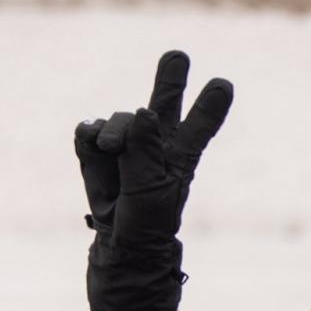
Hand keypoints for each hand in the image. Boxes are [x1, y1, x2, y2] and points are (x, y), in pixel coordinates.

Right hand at [76, 50, 233, 310]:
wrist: (116, 254)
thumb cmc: (146, 228)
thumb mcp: (152, 191)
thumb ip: (146, 150)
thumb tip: (142, 112)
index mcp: (181, 157)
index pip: (199, 126)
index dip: (210, 105)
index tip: (223, 84)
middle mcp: (154, 148)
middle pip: (163, 104)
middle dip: (169, 79)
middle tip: (178, 56)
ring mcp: (123, 150)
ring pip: (117, 120)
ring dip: (112, 134)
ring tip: (113, 157)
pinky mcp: (95, 156)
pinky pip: (87, 133)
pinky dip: (87, 139)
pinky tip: (93, 151)